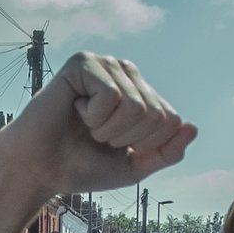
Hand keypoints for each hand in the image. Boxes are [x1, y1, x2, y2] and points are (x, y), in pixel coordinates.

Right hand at [0, 53, 196, 199]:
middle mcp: (127, 73)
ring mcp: (106, 65)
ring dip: (108, 130)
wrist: (40, 170)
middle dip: (127, 138)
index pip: (173, 121)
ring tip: (86, 125)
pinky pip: (112, 97)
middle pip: (157, 114)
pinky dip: (93, 117)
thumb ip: (167, 152)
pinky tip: (74, 110)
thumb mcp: (135, 166)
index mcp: (142, 92)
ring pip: (136, 107)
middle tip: (97, 136)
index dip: (146, 146)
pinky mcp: (84, 63)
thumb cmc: (84, 165)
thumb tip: (192, 127)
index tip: (116, 147)